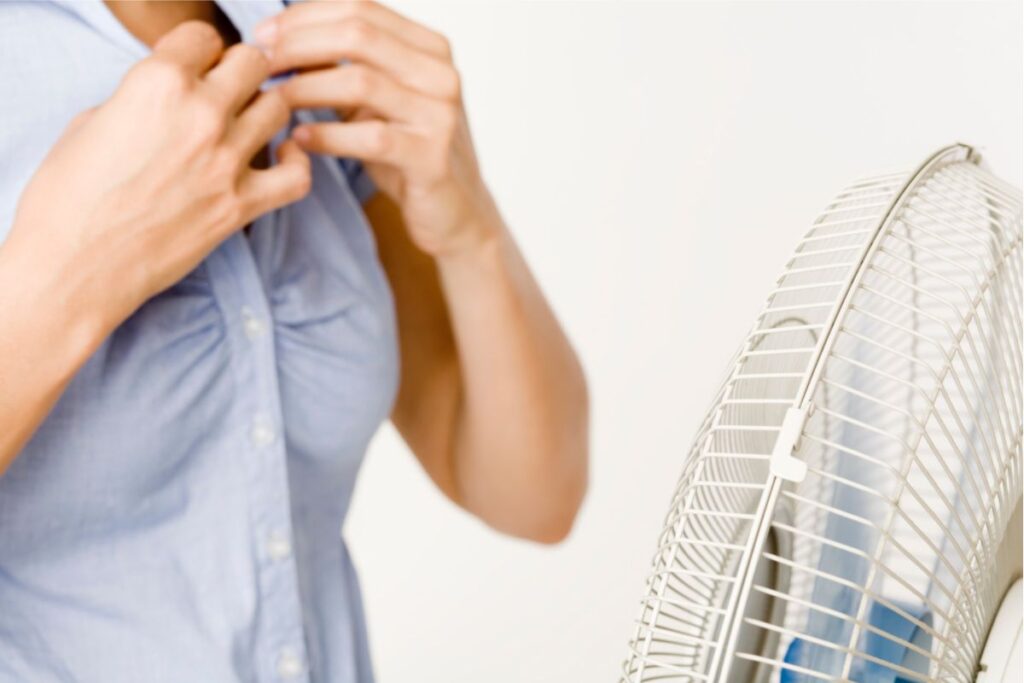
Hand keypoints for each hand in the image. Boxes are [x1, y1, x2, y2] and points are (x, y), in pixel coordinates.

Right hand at [5, 21, 310, 336]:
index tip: (196, 68)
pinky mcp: (240, 206)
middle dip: (241, 71)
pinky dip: (297, 164)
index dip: (199, 51)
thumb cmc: (69, 198)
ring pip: (279, 108)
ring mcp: (226, 161)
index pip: (203, 37)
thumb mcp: (91, 122)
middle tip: (230, 90)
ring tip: (250, 123)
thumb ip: (140, 99)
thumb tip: (169, 99)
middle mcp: (199, 114)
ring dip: (266, 110)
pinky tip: (282, 160)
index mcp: (156, 82)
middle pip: (252, 63)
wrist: (74, 266)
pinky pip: (297, 176)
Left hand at [256, 0, 500, 257]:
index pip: (360, 8)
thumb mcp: (379, 100)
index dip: (304, 15)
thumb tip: (279, 36)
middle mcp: (441, 74)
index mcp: (429, 48)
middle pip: (358, 35)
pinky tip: (298, 140)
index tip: (263, 35)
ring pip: (361, 82)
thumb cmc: (408, 152)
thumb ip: (344, 67)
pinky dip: (327, 136)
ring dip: (305, 88)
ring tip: (271, 102)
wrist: (455, 211)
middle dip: (298, 44)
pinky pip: (370, 137)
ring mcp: (440, 115)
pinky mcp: (432, 158)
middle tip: (259, 62)